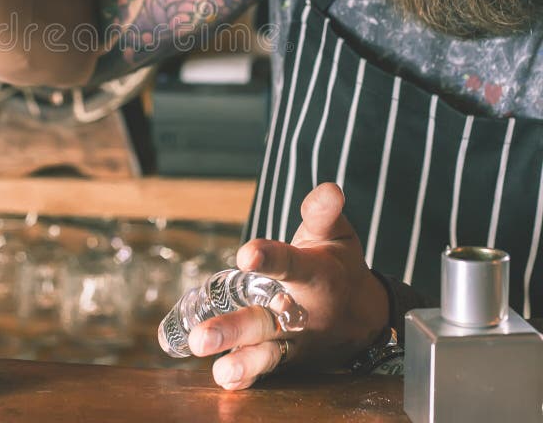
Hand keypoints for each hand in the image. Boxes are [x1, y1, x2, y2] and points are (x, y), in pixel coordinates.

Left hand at [188, 183, 388, 389]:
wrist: (366, 313)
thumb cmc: (340, 264)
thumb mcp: (336, 233)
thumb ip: (323, 212)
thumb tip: (329, 189)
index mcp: (315, 274)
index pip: (290, 264)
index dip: (270, 257)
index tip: (246, 254)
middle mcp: (303, 312)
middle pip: (265, 320)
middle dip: (234, 328)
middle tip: (202, 337)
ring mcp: (296, 341)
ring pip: (266, 352)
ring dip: (240, 361)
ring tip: (216, 369)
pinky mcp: (290, 358)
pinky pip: (268, 368)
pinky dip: (248, 376)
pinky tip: (223, 379)